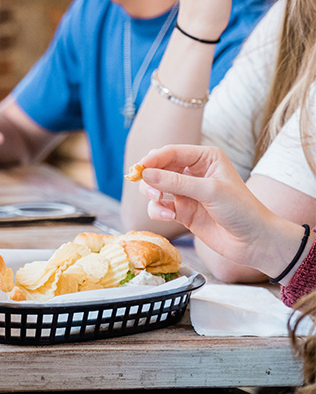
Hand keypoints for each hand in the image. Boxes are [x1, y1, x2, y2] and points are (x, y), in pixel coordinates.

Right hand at [135, 144, 289, 262]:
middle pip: (158, 168)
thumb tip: (146, 174)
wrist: (254, 241)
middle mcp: (193, 172)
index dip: (152, 159)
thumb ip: (176, 182)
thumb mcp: (210, 191)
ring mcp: (186, 192)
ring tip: (159, 203)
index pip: (170, 152)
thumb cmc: (242, 210)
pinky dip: (158, 210)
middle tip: (149, 190)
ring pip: (155, 187)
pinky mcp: (182, 211)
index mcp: (205, 158)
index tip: (139, 170)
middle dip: (150, 178)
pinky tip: (168, 217)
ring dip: (152, 195)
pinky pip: (159, 206)